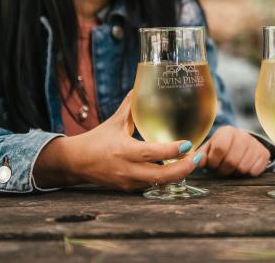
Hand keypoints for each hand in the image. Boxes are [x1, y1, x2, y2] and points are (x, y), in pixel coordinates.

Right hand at [33, 93, 200, 190]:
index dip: (171, 150)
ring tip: (193, 163)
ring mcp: (128, 182)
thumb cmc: (97, 139)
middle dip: (183, 169)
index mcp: (124, 150)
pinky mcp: (129, 189)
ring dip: (178, 175)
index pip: (152, 152)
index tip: (188, 143)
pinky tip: (178, 169)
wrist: (76, 162)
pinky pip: (152, 186)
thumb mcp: (115, 121)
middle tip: (198, 158)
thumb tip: (142, 85)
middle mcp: (127, 169)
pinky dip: (166, 179)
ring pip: (158, 184)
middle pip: (161, 176)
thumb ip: (131, 105)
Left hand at [196, 125, 270, 176]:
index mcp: (227, 131)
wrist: (242, 145)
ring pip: (243, 168)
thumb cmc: (222, 149)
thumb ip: (200, 156)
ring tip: (233, 168)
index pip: (219, 149)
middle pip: (231, 161)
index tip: (213, 164)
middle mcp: (243, 134)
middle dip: (224, 170)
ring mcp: (255, 143)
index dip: (214, 161)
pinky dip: (247, 174)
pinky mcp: (264, 153)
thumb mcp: (209, 149)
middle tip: (223, 168)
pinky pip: (254, 171)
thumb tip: (194, 161)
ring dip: (235, 173)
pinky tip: (244, 167)